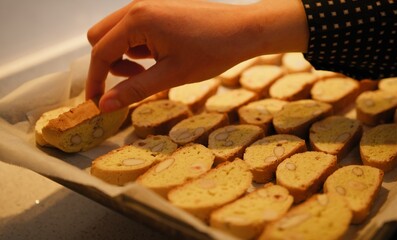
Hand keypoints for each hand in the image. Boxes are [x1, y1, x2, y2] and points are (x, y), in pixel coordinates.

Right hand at [86, 0, 307, 111]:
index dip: (95, 81)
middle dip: (108, 64)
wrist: (245, 30)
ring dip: (123, 56)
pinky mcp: (159, 9)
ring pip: (116, 33)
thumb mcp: (171, 75)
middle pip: (100, 37)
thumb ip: (134, 90)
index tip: (97, 104)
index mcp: (137, 20)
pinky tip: (160, 58)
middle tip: (133, 81)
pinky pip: (134, 29)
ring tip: (150, 70)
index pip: (100, 52)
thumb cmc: (213, 50)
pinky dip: (137, 47)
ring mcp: (148, 6)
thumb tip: (104, 105)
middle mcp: (137, 7)